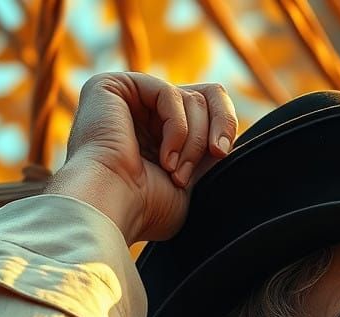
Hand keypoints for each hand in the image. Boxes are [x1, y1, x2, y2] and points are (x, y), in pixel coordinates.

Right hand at [43, 72, 238, 244]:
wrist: (114, 208)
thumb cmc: (148, 209)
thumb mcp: (191, 181)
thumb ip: (205, 153)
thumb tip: (226, 135)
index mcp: (160, 135)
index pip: (208, 111)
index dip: (224, 127)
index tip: (221, 155)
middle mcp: (144, 113)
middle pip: (205, 96)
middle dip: (213, 131)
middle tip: (215, 155)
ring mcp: (128, 98)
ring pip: (190, 98)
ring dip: (193, 141)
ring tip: (175, 172)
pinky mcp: (114, 85)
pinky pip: (168, 93)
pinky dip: (177, 128)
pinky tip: (165, 157)